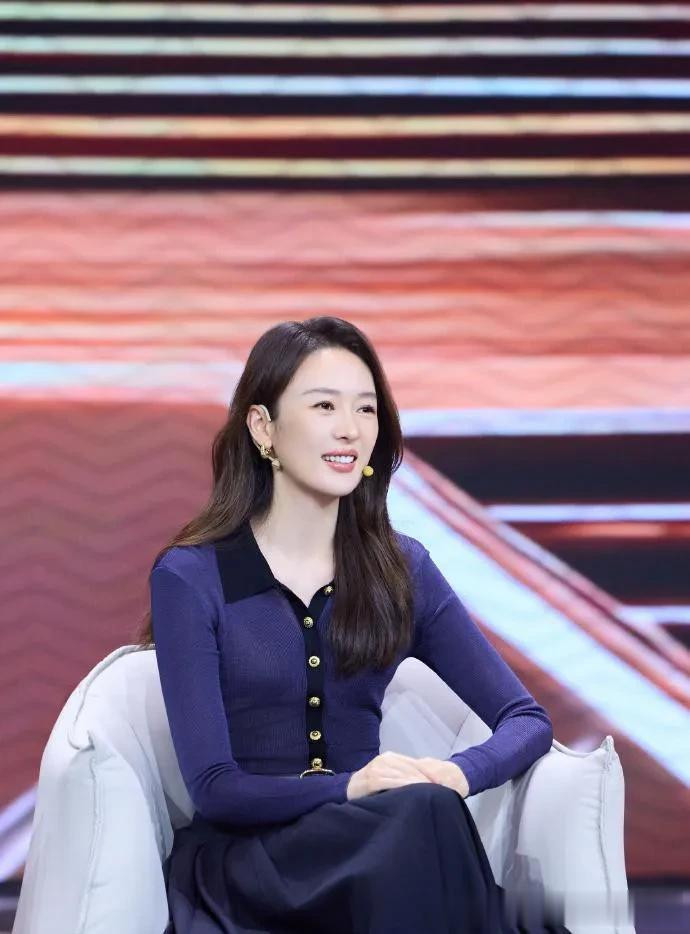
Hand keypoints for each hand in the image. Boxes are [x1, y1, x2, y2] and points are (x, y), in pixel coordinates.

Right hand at [346, 751, 469, 800]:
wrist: (347, 790)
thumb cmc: (371, 787)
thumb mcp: (389, 778)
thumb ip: (404, 778)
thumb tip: (427, 784)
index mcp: (392, 758)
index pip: (416, 765)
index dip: (430, 774)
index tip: (444, 785)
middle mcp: (385, 759)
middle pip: (411, 769)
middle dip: (427, 780)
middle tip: (441, 791)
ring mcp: (378, 768)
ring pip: (403, 775)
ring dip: (417, 784)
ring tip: (431, 794)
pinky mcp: (371, 778)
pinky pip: (391, 782)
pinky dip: (403, 786)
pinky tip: (413, 794)